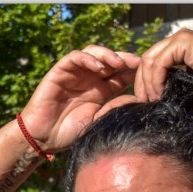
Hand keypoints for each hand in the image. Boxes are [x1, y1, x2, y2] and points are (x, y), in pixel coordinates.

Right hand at [19, 46, 140, 153]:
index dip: (134, 68)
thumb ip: (116, 106)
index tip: (148, 71)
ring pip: (94, 53)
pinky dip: (88, 58)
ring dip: (108, 54)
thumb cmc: (69, 133)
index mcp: (102, 89)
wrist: (44, 138)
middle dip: (125, 58)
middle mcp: (90, 78)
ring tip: (118, 63)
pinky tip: (98, 67)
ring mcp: (75, 73)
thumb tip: (139, 97)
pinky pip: (75, 57)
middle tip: (137, 63)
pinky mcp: (60, 72)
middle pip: (111, 59)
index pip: (121, 72)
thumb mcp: (100, 120)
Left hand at [135, 28, 192, 102]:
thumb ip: (170, 83)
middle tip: (142, 101)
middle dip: (141, 82)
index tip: (144, 99)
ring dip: (147, 83)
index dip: (144, 81)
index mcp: (178, 48)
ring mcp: (179, 39)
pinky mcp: (182, 41)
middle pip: (147, 60)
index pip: (151, 62)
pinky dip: (155, 80)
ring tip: (153, 99)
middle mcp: (177, 40)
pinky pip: (158, 63)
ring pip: (149, 61)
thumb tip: (153, 95)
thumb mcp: (187, 83)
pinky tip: (160, 92)